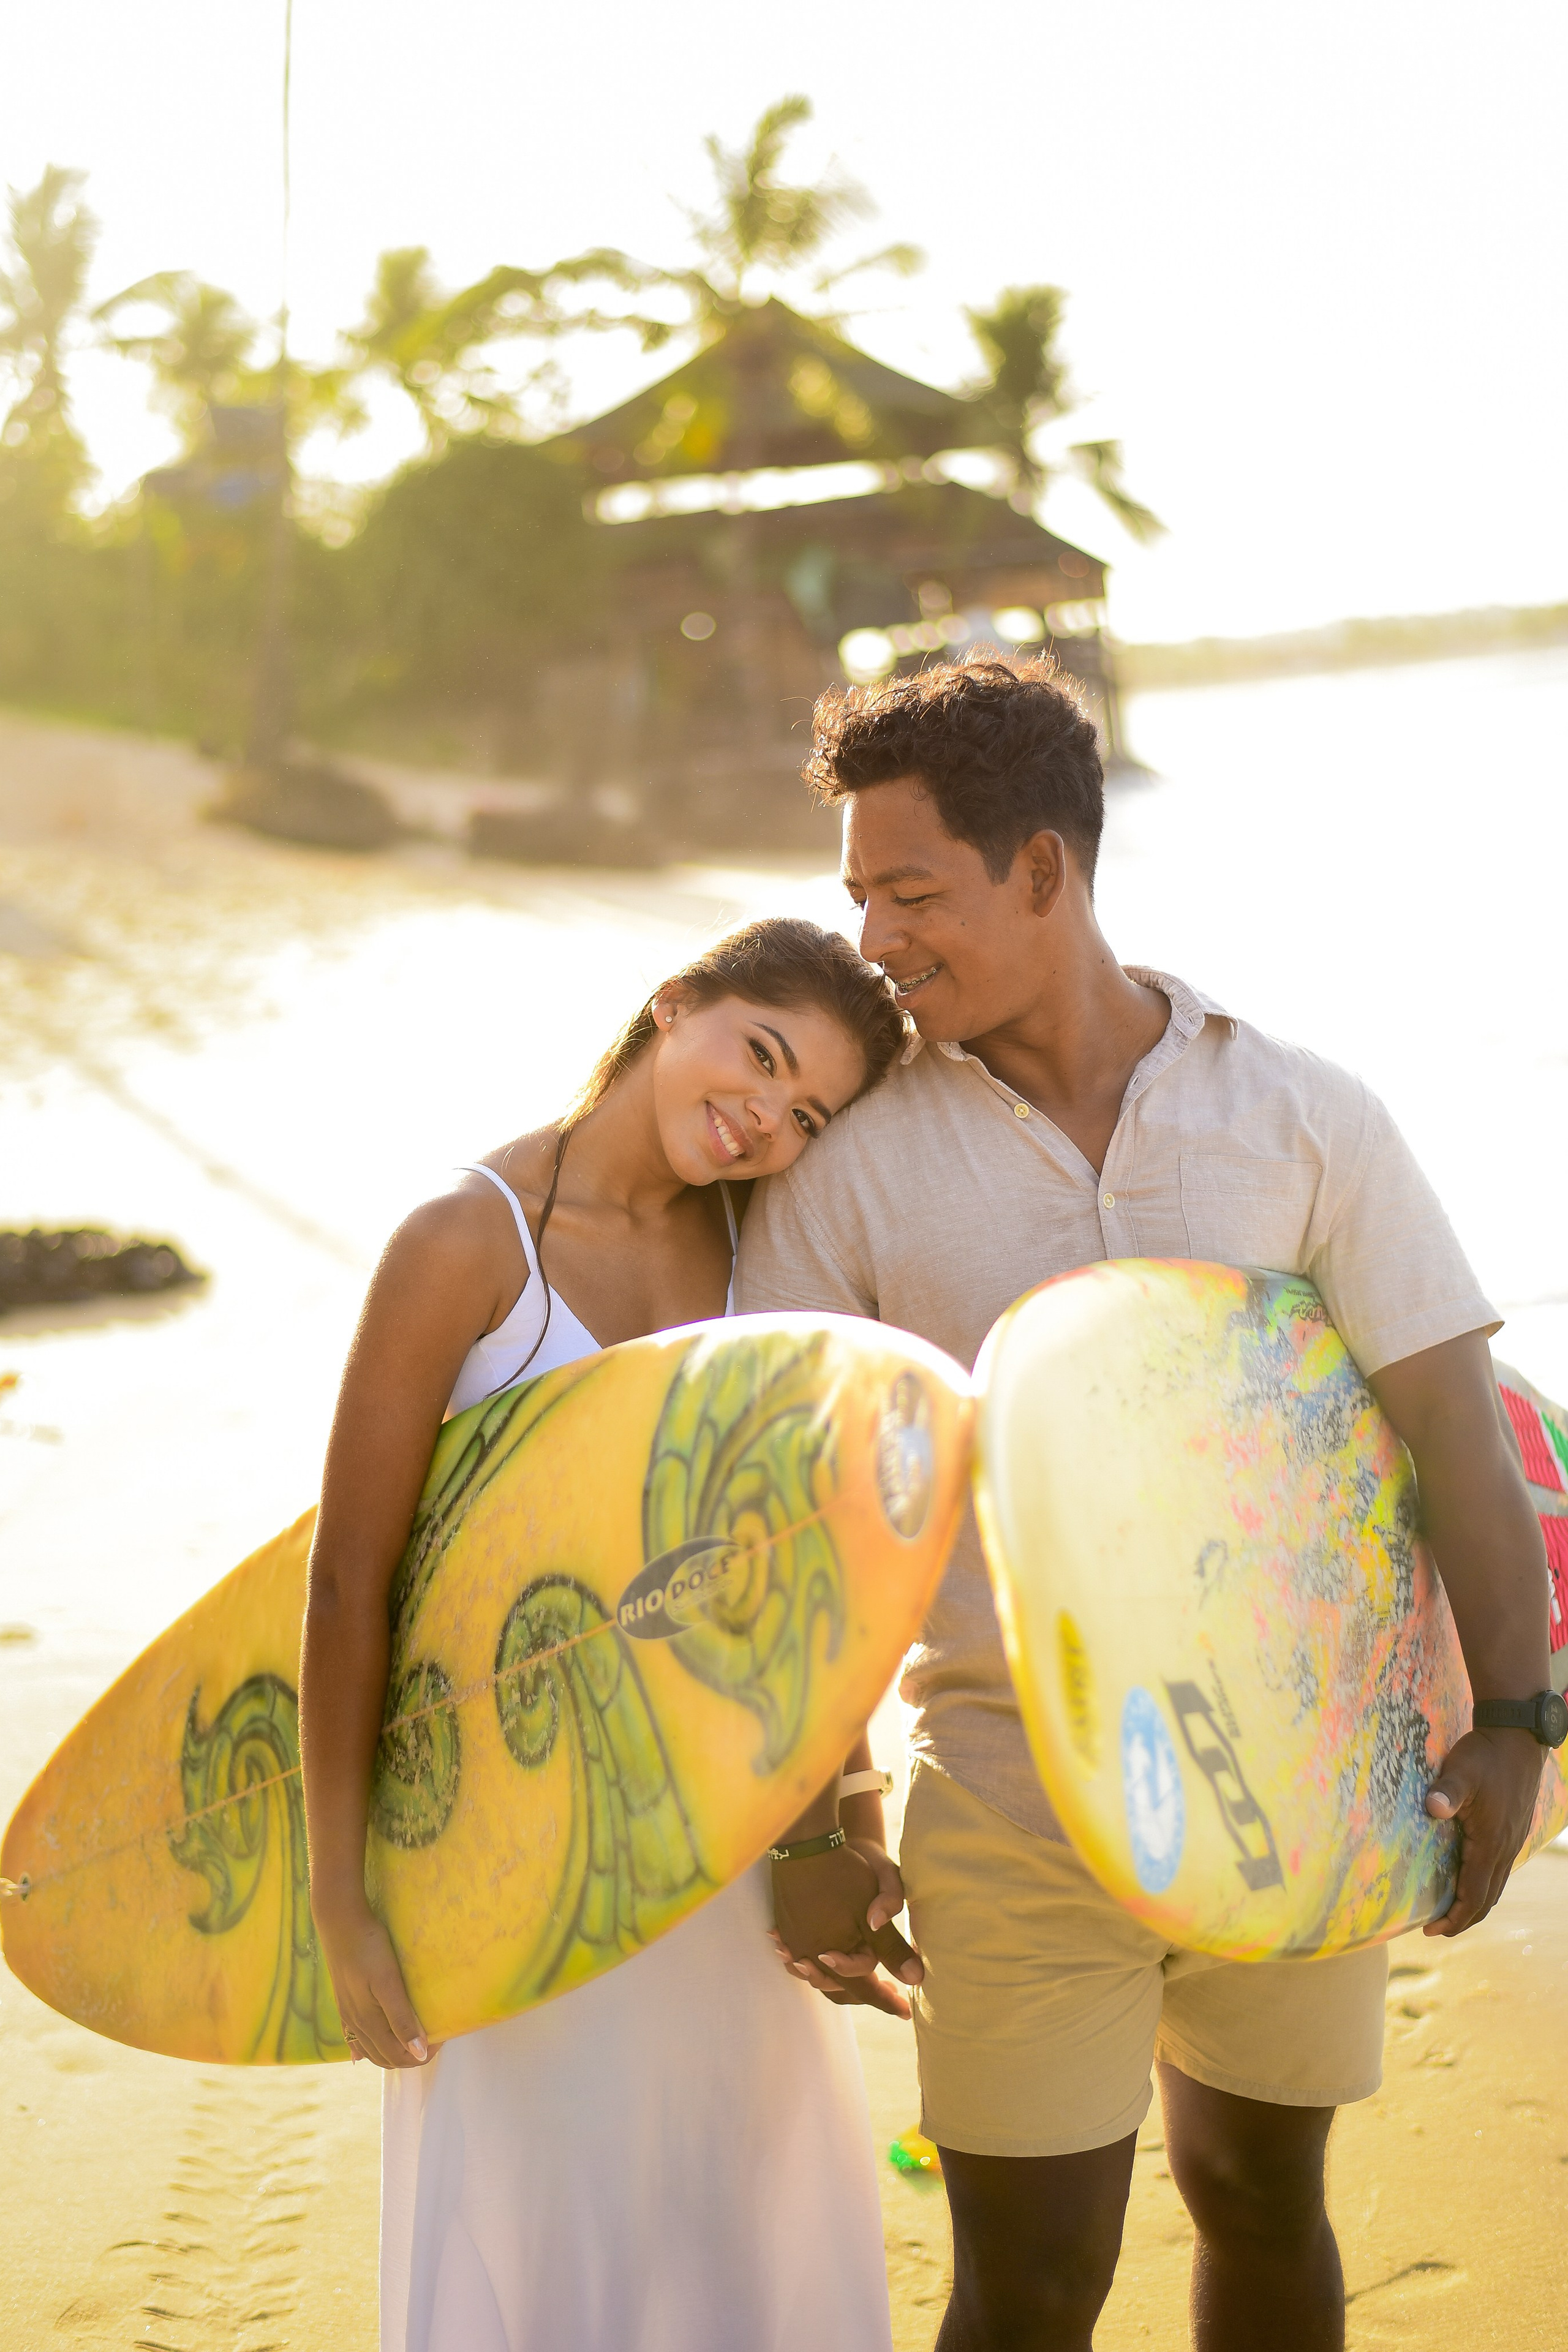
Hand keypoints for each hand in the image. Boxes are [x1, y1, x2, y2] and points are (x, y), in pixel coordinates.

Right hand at [314, 1890, 430, 2066]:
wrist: (340, 1923)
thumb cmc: (369, 1949)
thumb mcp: (388, 1983)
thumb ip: (402, 2019)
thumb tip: (419, 2054)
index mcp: (368, 2023)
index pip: (397, 2056)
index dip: (420, 2055)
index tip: (441, 2040)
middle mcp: (355, 2024)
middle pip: (385, 2056)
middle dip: (409, 2055)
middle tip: (433, 2040)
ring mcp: (347, 2013)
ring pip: (370, 2049)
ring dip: (391, 2051)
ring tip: (412, 2042)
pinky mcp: (343, 2001)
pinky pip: (355, 2036)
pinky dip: (367, 2047)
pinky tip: (366, 2051)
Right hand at [769, 1838, 922, 2018]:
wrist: (806, 1843)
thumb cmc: (844, 1873)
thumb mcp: (874, 1911)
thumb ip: (893, 1947)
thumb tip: (916, 1980)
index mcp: (835, 1956)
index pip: (865, 1990)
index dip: (887, 2002)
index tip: (905, 2011)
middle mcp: (809, 1956)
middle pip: (840, 1989)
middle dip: (866, 1995)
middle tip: (890, 1995)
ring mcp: (794, 1942)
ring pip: (817, 1976)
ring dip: (839, 1982)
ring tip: (861, 1979)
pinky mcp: (785, 1926)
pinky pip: (798, 1958)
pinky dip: (812, 1966)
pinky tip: (821, 1961)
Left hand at [1423, 1726, 1545, 1936]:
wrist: (1518, 1738)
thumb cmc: (1486, 1756)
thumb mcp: (1462, 1771)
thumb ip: (1446, 1791)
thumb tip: (1432, 1807)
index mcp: (1491, 1843)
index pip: (1474, 1895)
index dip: (1454, 1917)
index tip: (1432, 1930)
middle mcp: (1504, 1849)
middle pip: (1487, 1899)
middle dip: (1463, 1918)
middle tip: (1436, 1928)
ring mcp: (1511, 1841)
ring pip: (1495, 1885)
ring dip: (1475, 1902)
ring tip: (1451, 1910)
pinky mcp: (1512, 1830)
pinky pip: (1499, 1869)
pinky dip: (1484, 1884)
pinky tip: (1469, 1876)